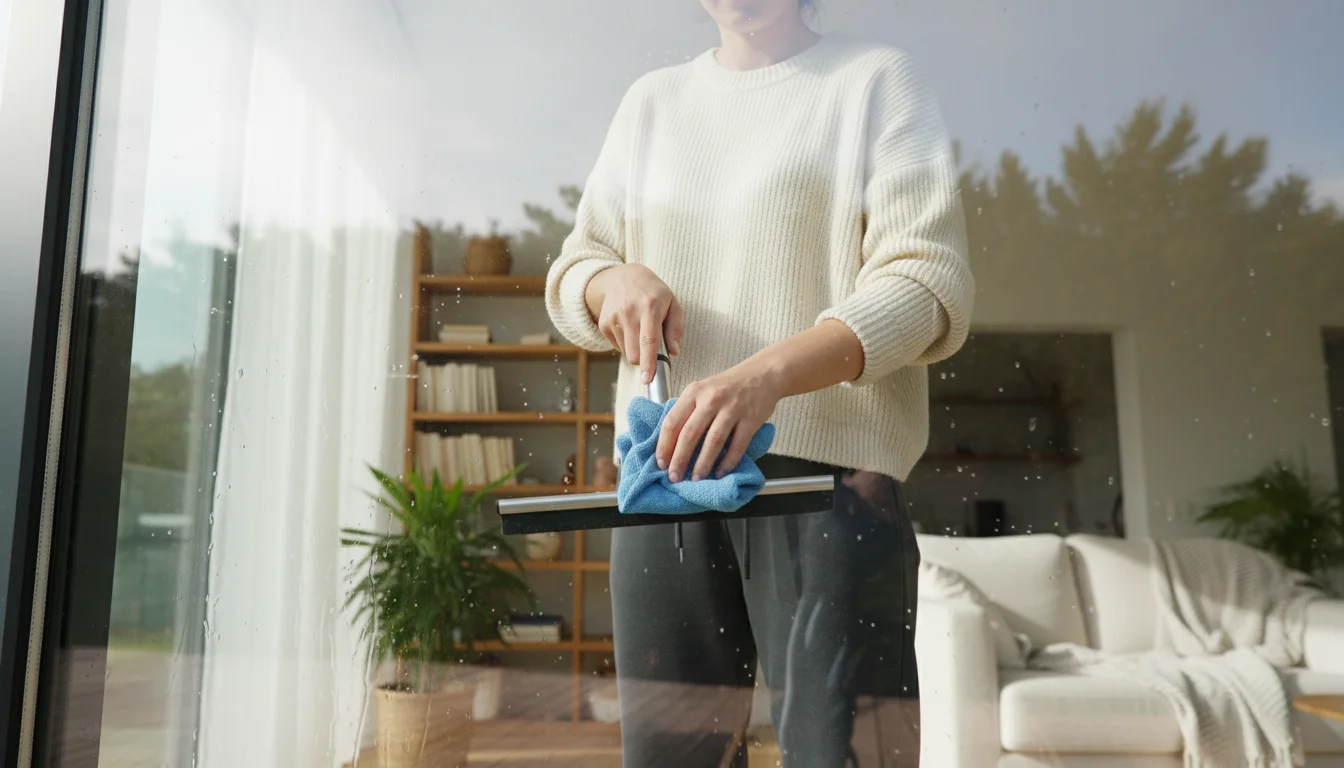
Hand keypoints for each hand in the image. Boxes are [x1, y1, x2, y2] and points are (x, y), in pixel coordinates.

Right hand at [587, 264, 683, 383]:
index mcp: (650, 307)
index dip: (649, 362)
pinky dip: (625, 343)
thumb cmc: (654, 293)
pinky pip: (617, 346)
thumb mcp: (673, 304)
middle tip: (651, 348)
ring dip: (635, 349)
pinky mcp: (603, 323)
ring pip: (626, 352)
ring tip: (639, 330)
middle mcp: (629, 312)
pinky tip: (629, 328)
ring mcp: (614, 318)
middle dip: (644, 359)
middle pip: (634, 353)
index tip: (648, 378)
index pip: (649, 340)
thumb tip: (673, 352)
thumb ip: (675, 329)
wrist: (624, 277)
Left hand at [656, 360, 781, 482]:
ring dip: (702, 464)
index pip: (672, 422)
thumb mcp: (702, 390)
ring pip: (713, 441)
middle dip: (680, 459)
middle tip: (674, 477)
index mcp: (694, 392)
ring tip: (696, 479)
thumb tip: (670, 444)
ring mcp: (732, 408)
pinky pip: (737, 445)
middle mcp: (711, 399)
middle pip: (690, 434)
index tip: (660, 463)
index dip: (664, 446)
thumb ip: (687, 410)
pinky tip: (720, 472)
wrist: (763, 374)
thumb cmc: (728, 386)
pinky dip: (728, 462)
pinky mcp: (751, 419)